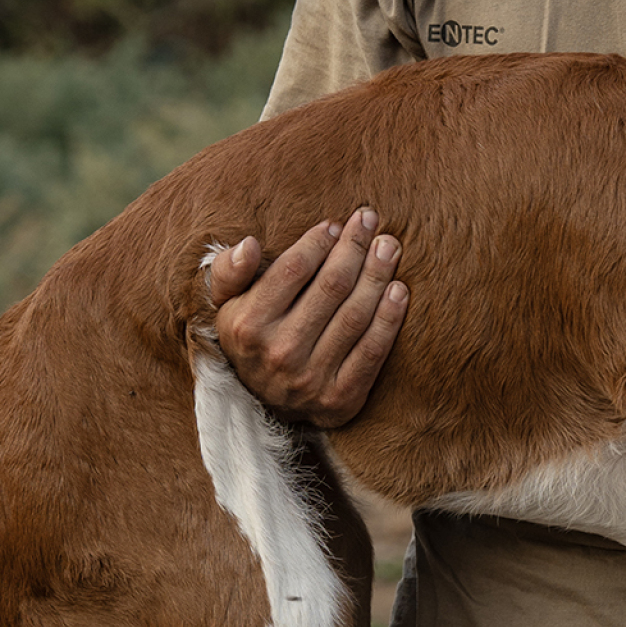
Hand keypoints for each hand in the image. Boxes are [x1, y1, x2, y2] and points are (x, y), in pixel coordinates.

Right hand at [207, 210, 406, 426]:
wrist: (263, 405)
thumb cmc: (250, 337)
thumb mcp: (226, 305)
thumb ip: (229, 271)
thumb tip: (250, 245)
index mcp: (248, 325)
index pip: (293, 270)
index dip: (319, 242)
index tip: (336, 225)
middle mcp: (279, 353)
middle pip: (331, 287)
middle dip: (355, 248)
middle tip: (371, 222)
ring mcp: (311, 379)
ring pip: (355, 315)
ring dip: (378, 276)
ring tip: (390, 247)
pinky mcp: (341, 399)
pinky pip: (372, 352)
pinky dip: (390, 319)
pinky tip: (399, 290)